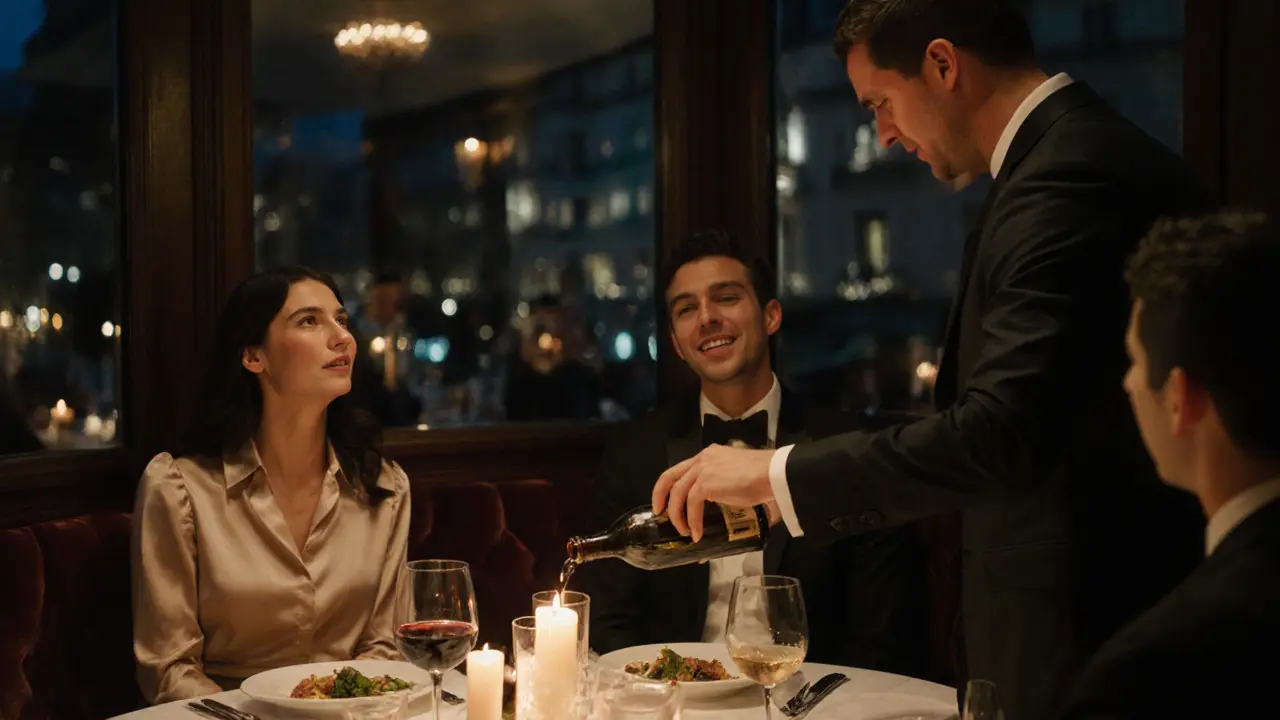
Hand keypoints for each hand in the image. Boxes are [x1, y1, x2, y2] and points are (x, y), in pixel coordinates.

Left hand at [651, 444, 775, 541]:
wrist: (773, 473)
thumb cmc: (764, 477)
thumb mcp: (737, 477)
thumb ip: (727, 488)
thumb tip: (729, 512)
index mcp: (709, 455)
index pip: (681, 468)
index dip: (670, 485)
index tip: (665, 499)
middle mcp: (702, 459)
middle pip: (670, 476)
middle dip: (660, 496)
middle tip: (660, 513)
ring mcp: (703, 469)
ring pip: (678, 494)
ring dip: (678, 516)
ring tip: (686, 532)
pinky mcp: (706, 483)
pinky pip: (691, 505)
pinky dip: (692, 521)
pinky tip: (697, 533)